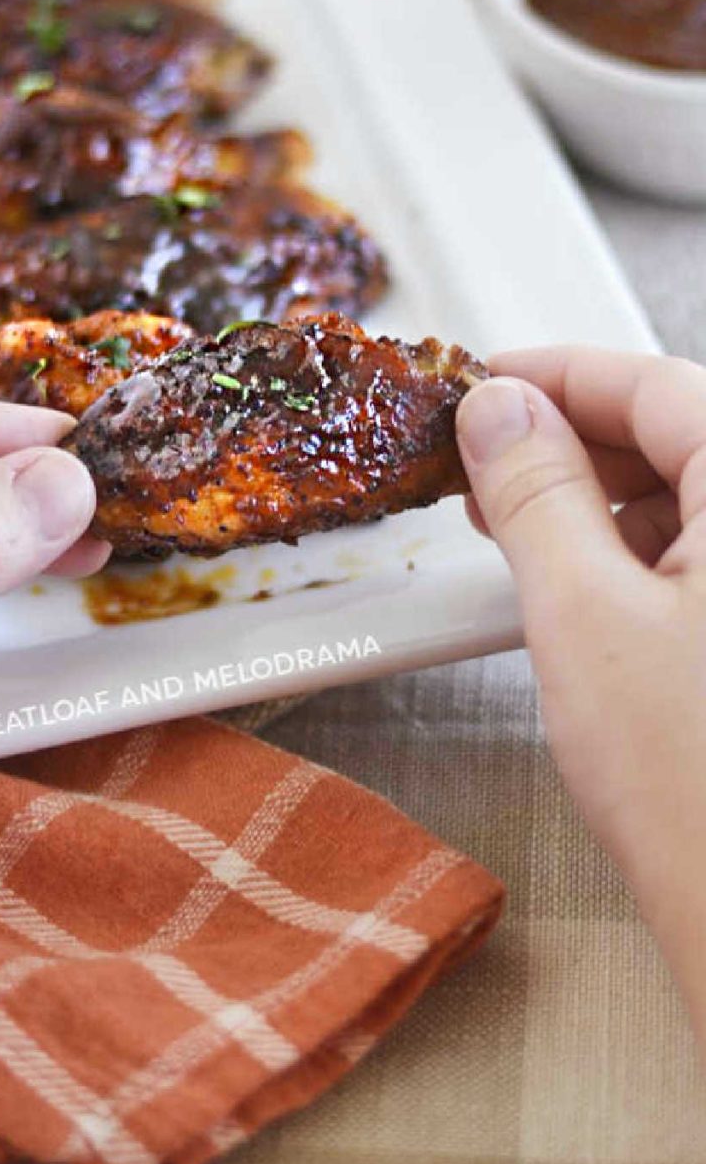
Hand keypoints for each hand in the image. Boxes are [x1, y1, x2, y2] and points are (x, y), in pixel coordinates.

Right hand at [456, 348, 705, 1052]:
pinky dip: (630, 549)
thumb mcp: (585, 615)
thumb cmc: (700, 790)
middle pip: (680, 433)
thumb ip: (536, 492)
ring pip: (690, 494)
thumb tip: (499, 408)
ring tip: (511, 518)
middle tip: (481, 458)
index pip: (659, 384)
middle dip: (572, 436)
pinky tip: (571, 574)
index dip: (558, 373)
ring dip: (598, 494)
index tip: (483, 381)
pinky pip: (702, 553)